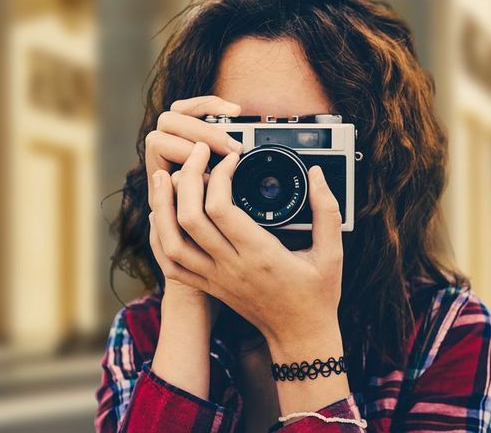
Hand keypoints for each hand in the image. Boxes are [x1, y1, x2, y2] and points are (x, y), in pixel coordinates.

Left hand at [149, 143, 344, 350]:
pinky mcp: (208, 286)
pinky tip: (158, 216)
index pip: (221, 208)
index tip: (231, 159)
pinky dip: (158, 238)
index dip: (218, 175)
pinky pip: (171, 264)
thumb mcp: (332, 252)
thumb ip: (328, 210)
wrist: (300, 336)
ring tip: (163, 177)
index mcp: (260, 254)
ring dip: (161, 207)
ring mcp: (215, 278)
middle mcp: (231, 266)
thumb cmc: (316, 295)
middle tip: (196, 156)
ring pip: (171, 242)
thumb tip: (317, 174)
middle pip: (189, 218)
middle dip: (186, 179)